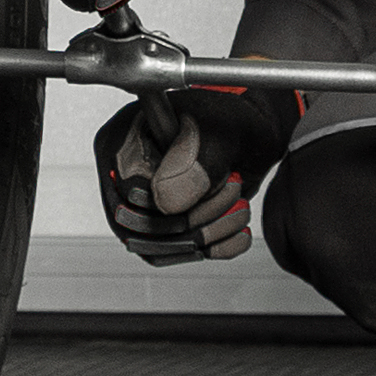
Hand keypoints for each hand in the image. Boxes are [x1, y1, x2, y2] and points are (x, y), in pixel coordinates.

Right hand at [94, 87, 300, 265]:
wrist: (253, 133)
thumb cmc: (235, 120)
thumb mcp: (221, 131)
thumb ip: (194, 160)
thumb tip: (167, 202)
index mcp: (122, 139)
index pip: (127, 191)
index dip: (170, 199)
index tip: (209, 183)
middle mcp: (122, 173)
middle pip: (136, 225)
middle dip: (194, 218)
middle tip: (232, 190)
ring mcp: (138, 202)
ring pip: (154, 247)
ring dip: (206, 235)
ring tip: (238, 208)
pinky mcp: (157, 225)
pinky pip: (171, 255)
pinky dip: (212, 249)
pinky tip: (235, 229)